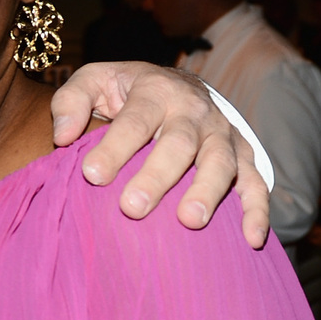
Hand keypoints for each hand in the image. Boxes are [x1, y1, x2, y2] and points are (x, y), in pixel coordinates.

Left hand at [50, 62, 271, 248]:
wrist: (180, 83)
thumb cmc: (127, 91)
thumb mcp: (95, 81)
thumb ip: (71, 102)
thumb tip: (62, 136)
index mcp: (155, 91)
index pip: (134, 121)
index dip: (114, 147)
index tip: (92, 176)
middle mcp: (194, 111)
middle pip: (179, 144)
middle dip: (157, 176)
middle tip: (131, 208)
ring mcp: (223, 134)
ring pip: (221, 162)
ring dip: (207, 191)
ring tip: (189, 221)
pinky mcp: (244, 155)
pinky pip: (257, 182)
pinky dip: (257, 209)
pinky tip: (251, 238)